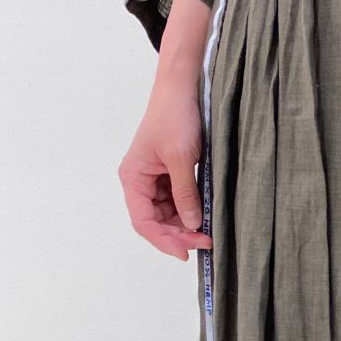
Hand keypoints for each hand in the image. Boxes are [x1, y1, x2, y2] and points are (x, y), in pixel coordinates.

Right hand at [119, 0, 213, 260]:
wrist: (182, 88)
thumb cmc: (175, 116)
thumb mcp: (182, 159)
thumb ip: (186, 194)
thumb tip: (192, 224)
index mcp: (133, 177)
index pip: (143, 221)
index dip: (164, 240)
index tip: (186, 252)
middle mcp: (140, 181)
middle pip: (155, 222)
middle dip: (178, 235)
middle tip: (205, 243)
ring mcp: (154, 179)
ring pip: (167, 215)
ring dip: (185, 226)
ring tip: (207, 233)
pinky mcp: (169, 175)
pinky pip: (177, 202)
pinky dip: (189, 212)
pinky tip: (204, 217)